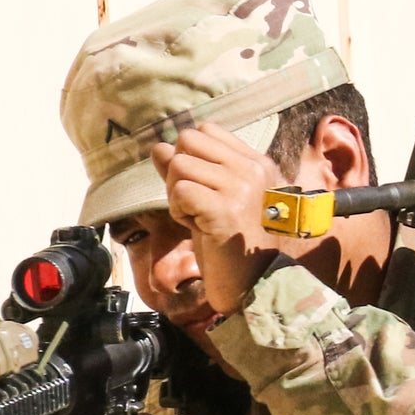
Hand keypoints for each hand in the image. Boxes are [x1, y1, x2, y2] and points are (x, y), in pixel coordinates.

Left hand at [152, 124, 284, 314]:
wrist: (257, 284)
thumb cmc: (236, 244)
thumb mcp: (213, 199)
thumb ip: (189, 171)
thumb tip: (157, 147)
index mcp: (257, 164)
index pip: (207, 130)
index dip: (191, 155)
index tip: (202, 187)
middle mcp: (253, 170)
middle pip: (188, 141)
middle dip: (179, 171)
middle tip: (194, 203)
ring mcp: (241, 188)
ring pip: (179, 164)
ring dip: (177, 195)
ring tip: (198, 217)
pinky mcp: (225, 209)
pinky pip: (180, 191)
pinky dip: (179, 211)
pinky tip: (197, 227)